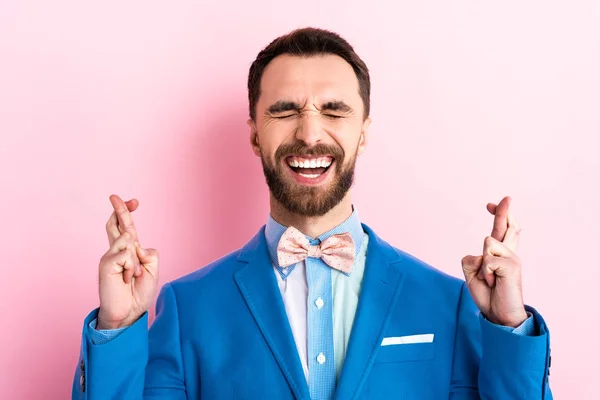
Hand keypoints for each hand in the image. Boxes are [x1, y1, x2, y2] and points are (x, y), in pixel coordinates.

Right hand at [97, 195, 158, 329]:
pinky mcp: (105, 264)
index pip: (126, 228)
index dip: (128, 213)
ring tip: (132, 277)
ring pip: (128, 241)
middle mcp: (116, 251)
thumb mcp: (152, 270)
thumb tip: (136, 244)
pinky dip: (131, 267)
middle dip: (119, 210)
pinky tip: (125, 279)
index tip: (134, 201)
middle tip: (115, 196)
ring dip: (136, 261)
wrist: (129, 313)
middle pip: (115, 225)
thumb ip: (148, 254)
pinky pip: (125, 255)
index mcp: (128, 252)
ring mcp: (109, 257)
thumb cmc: (138, 293)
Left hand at [461, 196, 527, 327]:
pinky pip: (487, 260)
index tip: (490, 204)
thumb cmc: (487, 295)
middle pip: (507, 226)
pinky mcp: (512, 266)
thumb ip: (473, 260)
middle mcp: (509, 253)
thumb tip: (482, 254)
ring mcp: (513, 258)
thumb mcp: (473, 274)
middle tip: (507, 198)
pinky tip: (492, 283)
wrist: (499, 316)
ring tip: (489, 279)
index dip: (498, 215)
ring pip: (487, 242)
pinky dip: (484, 273)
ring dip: (481, 263)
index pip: (501, 230)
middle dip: (504, 211)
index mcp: (500, 254)